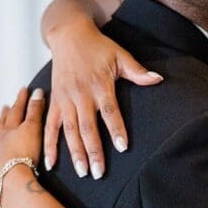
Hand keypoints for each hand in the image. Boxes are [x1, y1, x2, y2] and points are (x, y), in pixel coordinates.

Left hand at [0, 87, 44, 188]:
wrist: (15, 177)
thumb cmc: (24, 153)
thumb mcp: (33, 127)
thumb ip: (35, 110)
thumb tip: (36, 93)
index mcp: (10, 129)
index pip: (17, 110)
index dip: (21, 100)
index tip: (24, 91)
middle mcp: (1, 142)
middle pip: (2, 125)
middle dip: (6, 115)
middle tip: (6, 107)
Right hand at [44, 19, 163, 177]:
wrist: (68, 34)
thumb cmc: (97, 47)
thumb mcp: (120, 55)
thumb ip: (137, 71)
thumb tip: (158, 79)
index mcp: (99, 84)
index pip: (110, 111)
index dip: (116, 129)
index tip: (123, 147)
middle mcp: (80, 94)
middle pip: (88, 127)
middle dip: (94, 151)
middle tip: (99, 173)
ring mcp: (65, 99)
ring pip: (69, 131)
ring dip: (75, 153)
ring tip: (83, 172)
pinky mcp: (55, 102)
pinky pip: (50, 127)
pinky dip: (49, 145)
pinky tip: (51, 164)